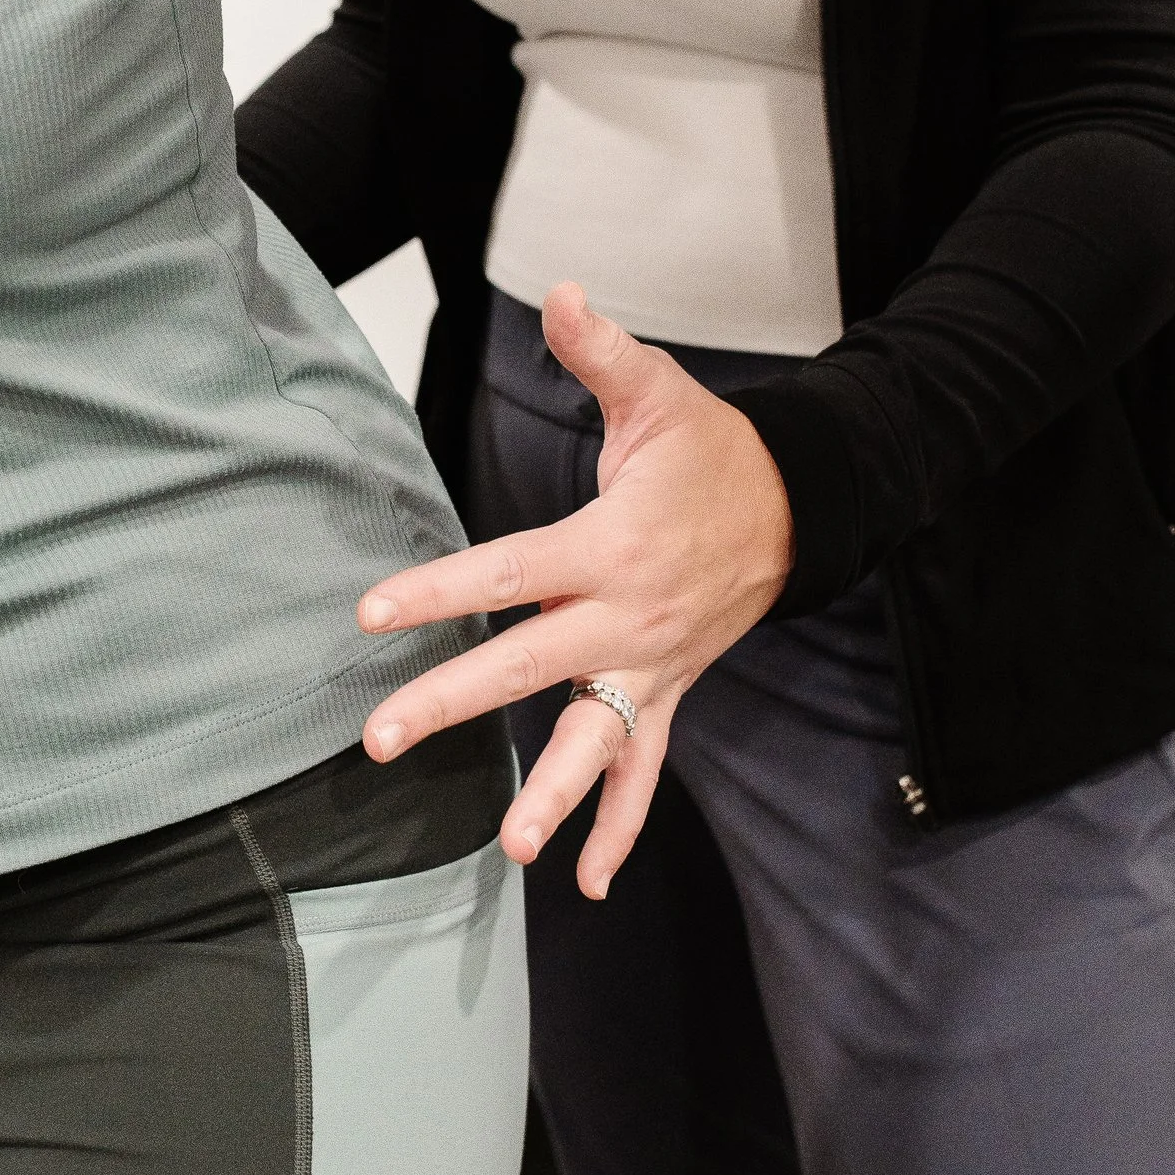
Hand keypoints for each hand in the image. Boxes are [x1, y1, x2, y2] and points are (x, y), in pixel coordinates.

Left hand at [355, 285, 794, 897]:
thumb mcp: (661, 393)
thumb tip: (564, 294)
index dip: (441, 589)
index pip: (511, 572)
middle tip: (382, 737)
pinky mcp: (666, 694)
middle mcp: (627, 620)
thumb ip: (602, 352)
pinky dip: (617, 827)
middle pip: (529, 668)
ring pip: (594, 741)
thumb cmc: (714, 452)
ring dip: (554, 796)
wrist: (801, 510)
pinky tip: (582, 880)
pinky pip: (643, 772)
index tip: (373, 613)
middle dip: (453, 702)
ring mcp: (650, 668)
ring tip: (510, 845)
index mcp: (611, 547)